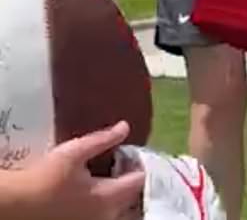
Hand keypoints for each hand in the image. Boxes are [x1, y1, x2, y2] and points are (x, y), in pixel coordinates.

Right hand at [11, 122, 145, 219]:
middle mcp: (108, 215)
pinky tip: (93, 191)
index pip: (139, 180)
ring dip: (120, 193)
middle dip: (131, 179)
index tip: (130, 153)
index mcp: (110, 197)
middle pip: (132, 196)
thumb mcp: (74, 152)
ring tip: (110, 176)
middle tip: (122, 163)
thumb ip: (103, 140)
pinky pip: (105, 214)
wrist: (17, 204)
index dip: (138, 163)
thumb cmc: (45, 178)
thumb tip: (124, 127)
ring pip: (119, 208)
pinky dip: (107, 202)